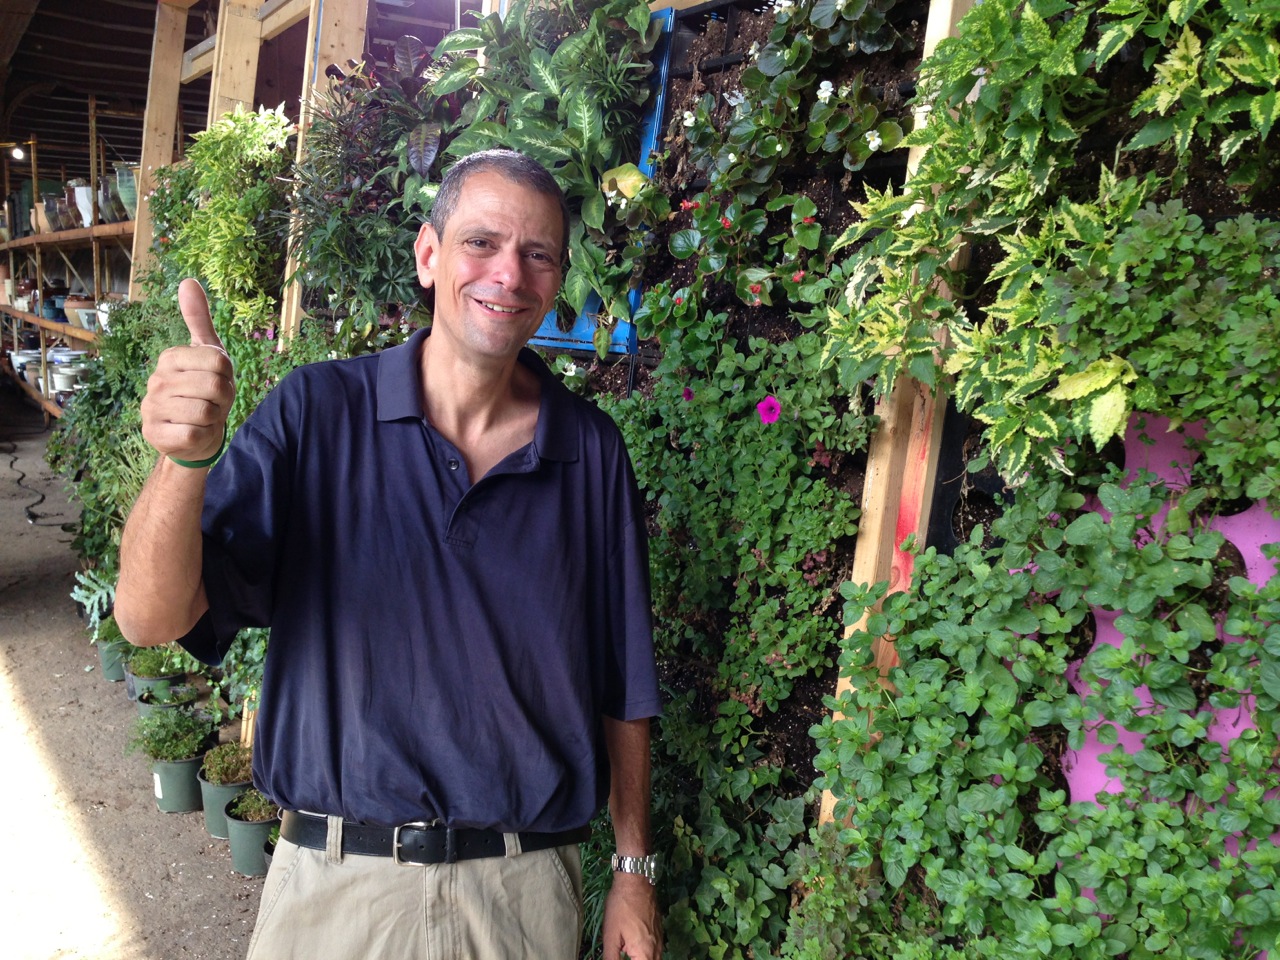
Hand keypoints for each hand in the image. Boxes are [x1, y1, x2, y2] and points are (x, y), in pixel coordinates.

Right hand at [140, 279, 235, 462]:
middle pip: (215, 387)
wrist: (192, 435)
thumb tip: (188, 281)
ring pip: (206, 412)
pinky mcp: (154, 435)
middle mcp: (156, 380)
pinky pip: (195, 435)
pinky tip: (194, 432)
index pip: (220, 361)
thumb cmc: (203, 390)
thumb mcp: (206, 353)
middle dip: (224, 398)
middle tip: (214, 402)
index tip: (218, 380)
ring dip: (214, 418)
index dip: (228, 375)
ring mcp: (151, 408)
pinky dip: (203, 436)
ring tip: (204, 416)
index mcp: (170, 357)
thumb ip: (199, 320)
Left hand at [602, 872, 661, 959]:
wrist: (636, 882)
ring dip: (640, 959)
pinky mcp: (660, 933)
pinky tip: (634, 951)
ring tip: (627, 953)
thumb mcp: (611, 935)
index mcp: (645, 954)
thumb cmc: (621, 907)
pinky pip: (656, 953)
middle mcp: (657, 951)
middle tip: (622, 954)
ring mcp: (661, 942)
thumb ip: (611, 958)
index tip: (621, 957)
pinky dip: (646, 956)